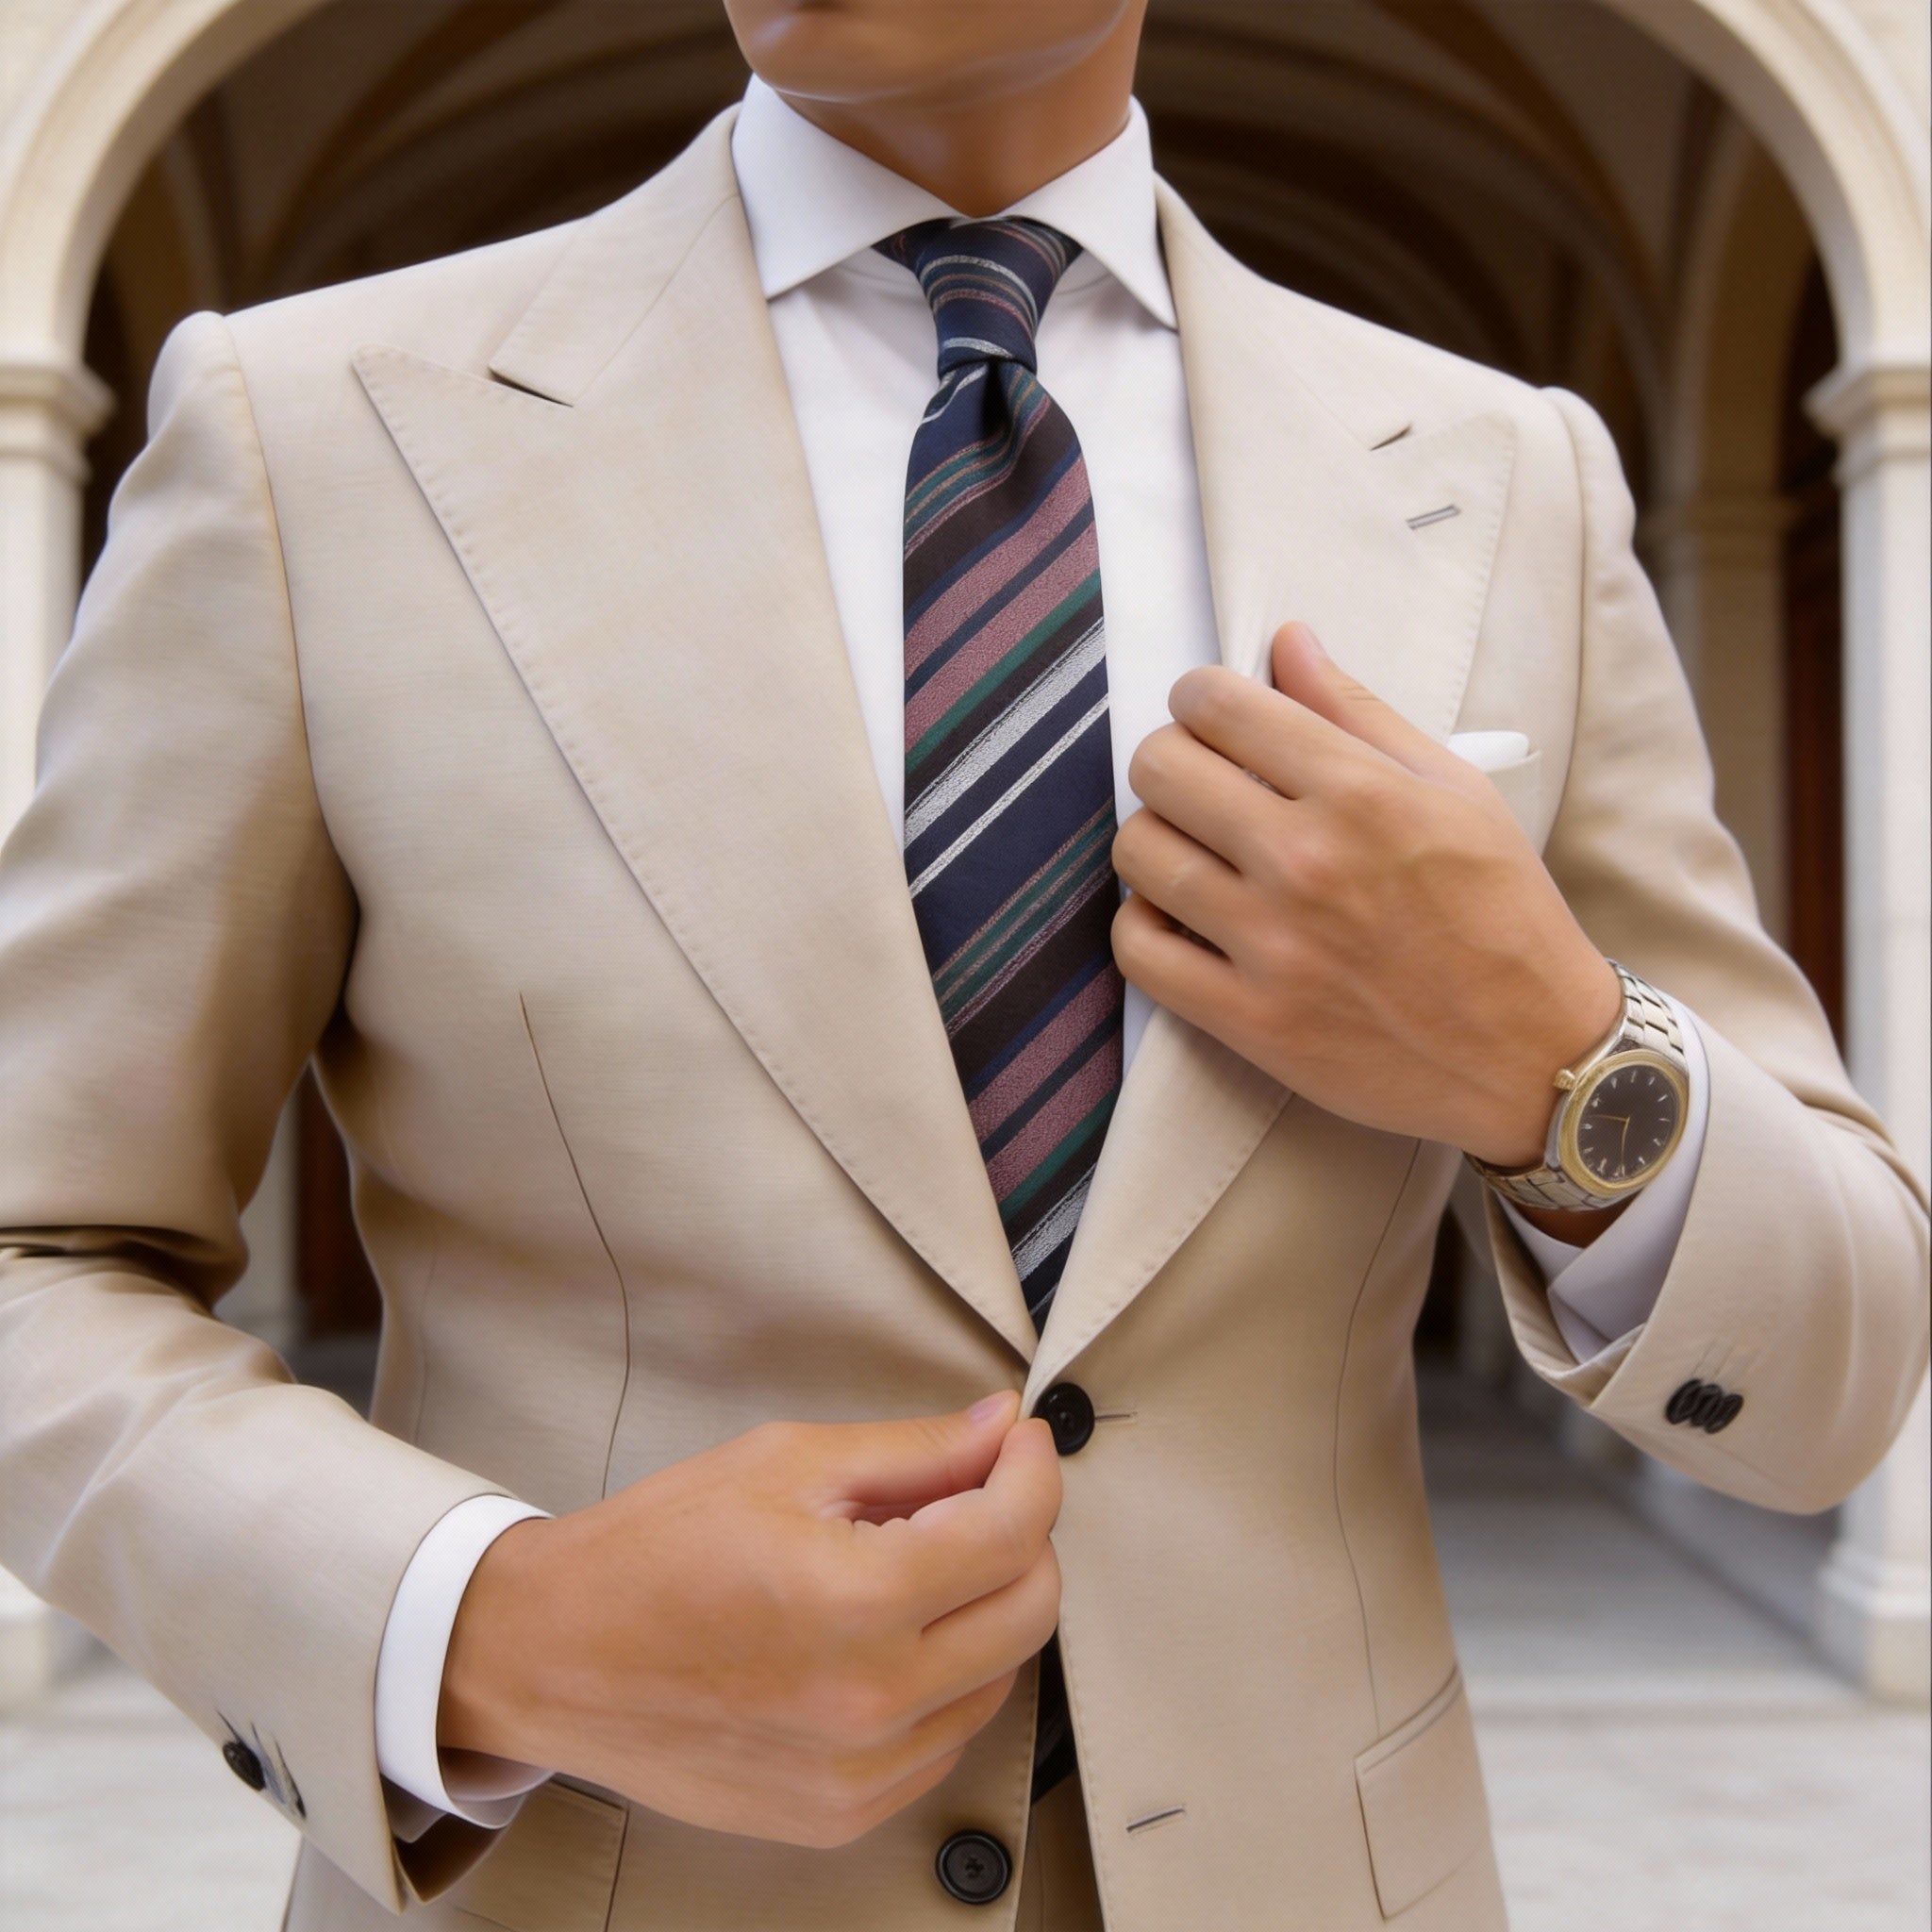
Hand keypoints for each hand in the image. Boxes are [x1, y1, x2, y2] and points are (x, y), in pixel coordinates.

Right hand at [439, 1393, 1060, 1847]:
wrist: (554, 1657)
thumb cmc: (654, 1551)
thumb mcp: (785, 1464)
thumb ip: (912, 1451)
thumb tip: (1000, 1429)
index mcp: (856, 1600)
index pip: (1013, 1532)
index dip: (1032, 1470)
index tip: (1021, 1443)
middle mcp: (870, 1700)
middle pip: (1030, 1610)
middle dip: (1024, 1535)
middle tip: (979, 1492)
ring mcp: (860, 1773)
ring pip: (1000, 1678)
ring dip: (984, 1609)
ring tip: (913, 1564)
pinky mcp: (843, 1813)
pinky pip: (946, 1737)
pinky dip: (944, 1678)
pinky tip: (888, 1635)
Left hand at [1111, 621, 1619, 1171]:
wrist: (1536, 1054)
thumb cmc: (1503, 913)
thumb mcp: (1456, 791)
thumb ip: (1358, 711)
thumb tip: (1287, 641)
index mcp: (1360, 792)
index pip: (1218, 705)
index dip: (1200, 697)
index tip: (1215, 717)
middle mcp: (1306, 861)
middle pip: (1160, 769)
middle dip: (1171, 760)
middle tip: (1201, 783)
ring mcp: (1272, 946)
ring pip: (1139, 853)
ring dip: (1154, 839)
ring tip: (1194, 851)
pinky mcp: (1249, 1020)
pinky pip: (1139, 951)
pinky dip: (1143, 925)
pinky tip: (1179, 917)